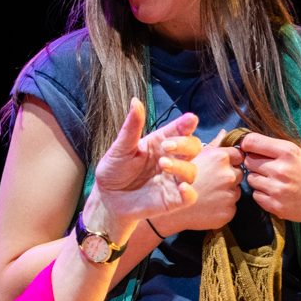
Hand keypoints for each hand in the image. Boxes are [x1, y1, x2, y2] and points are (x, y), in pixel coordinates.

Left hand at [89, 100, 200, 230]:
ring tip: (163, 164)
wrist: (107, 199)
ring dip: (181, 167)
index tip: (190, 119)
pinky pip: (190, 196)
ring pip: (192, 171)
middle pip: (193, 147)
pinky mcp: (172, 199)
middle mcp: (170, 159)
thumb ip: (131, 127)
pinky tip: (182, 188)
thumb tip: (135, 101)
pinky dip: (189, 192)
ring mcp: (173, 180)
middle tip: (167, 146)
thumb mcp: (120, 148)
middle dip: (185, 144)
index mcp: (159, 143)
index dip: (187, 124)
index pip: (180, 130)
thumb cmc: (114, 171)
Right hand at [150, 130, 243, 235]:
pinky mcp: (229, 212)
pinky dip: (222, 206)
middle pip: (238, 173)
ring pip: (235, 191)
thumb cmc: (177, 178)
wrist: (168, 209)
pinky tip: (208, 205)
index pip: (239, 155)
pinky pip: (231, 207)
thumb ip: (213, 144)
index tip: (220, 166)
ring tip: (207, 193)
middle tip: (211, 181)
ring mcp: (230, 195)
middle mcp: (229, 175)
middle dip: (228, 176)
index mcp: (221, 158)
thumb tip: (224, 133)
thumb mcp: (192, 155)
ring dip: (226, 191)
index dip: (231, 160)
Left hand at [238, 131, 300, 223]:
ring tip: (274, 180)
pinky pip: (256, 195)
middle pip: (248, 161)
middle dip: (254, 162)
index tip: (249, 148)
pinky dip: (262, 193)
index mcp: (288, 152)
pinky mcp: (275, 205)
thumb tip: (248, 143)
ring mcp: (277, 189)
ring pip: (250, 179)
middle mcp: (281, 169)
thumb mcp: (300, 153)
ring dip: (258, 179)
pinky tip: (276, 192)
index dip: (247, 144)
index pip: (251, 142)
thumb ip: (275, 147)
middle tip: (266, 166)